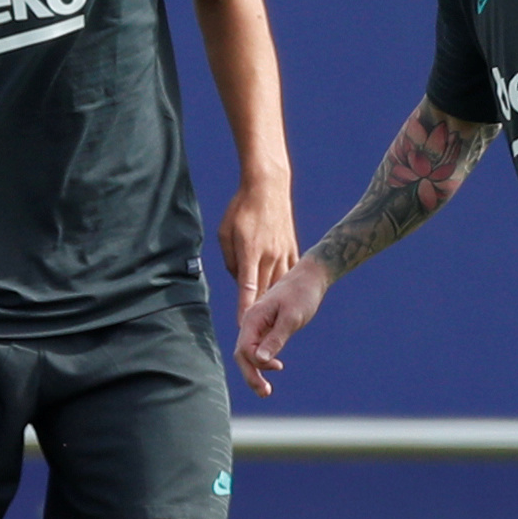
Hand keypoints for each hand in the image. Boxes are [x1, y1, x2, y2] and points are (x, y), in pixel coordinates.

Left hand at [216, 177, 297, 320]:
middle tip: (256, 331)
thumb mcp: (225, 231)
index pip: (247, 287)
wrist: (268, 186)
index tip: (243, 325)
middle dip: (260, 312)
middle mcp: (269, 256)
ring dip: (274, 302)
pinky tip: (285, 298)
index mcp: (250, 252)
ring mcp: (283, 252)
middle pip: (265, 291)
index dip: (244, 308)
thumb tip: (236, 277)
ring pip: (279, 284)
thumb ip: (230, 259)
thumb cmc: (241, 207)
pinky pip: (289, 273)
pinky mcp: (292, 248)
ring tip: (271, 321)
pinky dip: (285, 286)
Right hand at [233, 257, 329, 398]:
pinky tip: (274, 368)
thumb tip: (258, 360)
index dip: (257, 364)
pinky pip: (258, 347)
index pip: (244, 349)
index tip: (279, 367)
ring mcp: (258, 325)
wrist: (310, 277)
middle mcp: (251, 322)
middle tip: (265, 393)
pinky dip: (263, 361)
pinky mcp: (267, 327)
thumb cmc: (302, 294)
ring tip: (266, 391)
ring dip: (255, 372)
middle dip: (251, 375)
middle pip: (242, 355)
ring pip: (249, 353)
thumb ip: (275, 338)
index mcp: (253, 318)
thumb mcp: (292, 318)